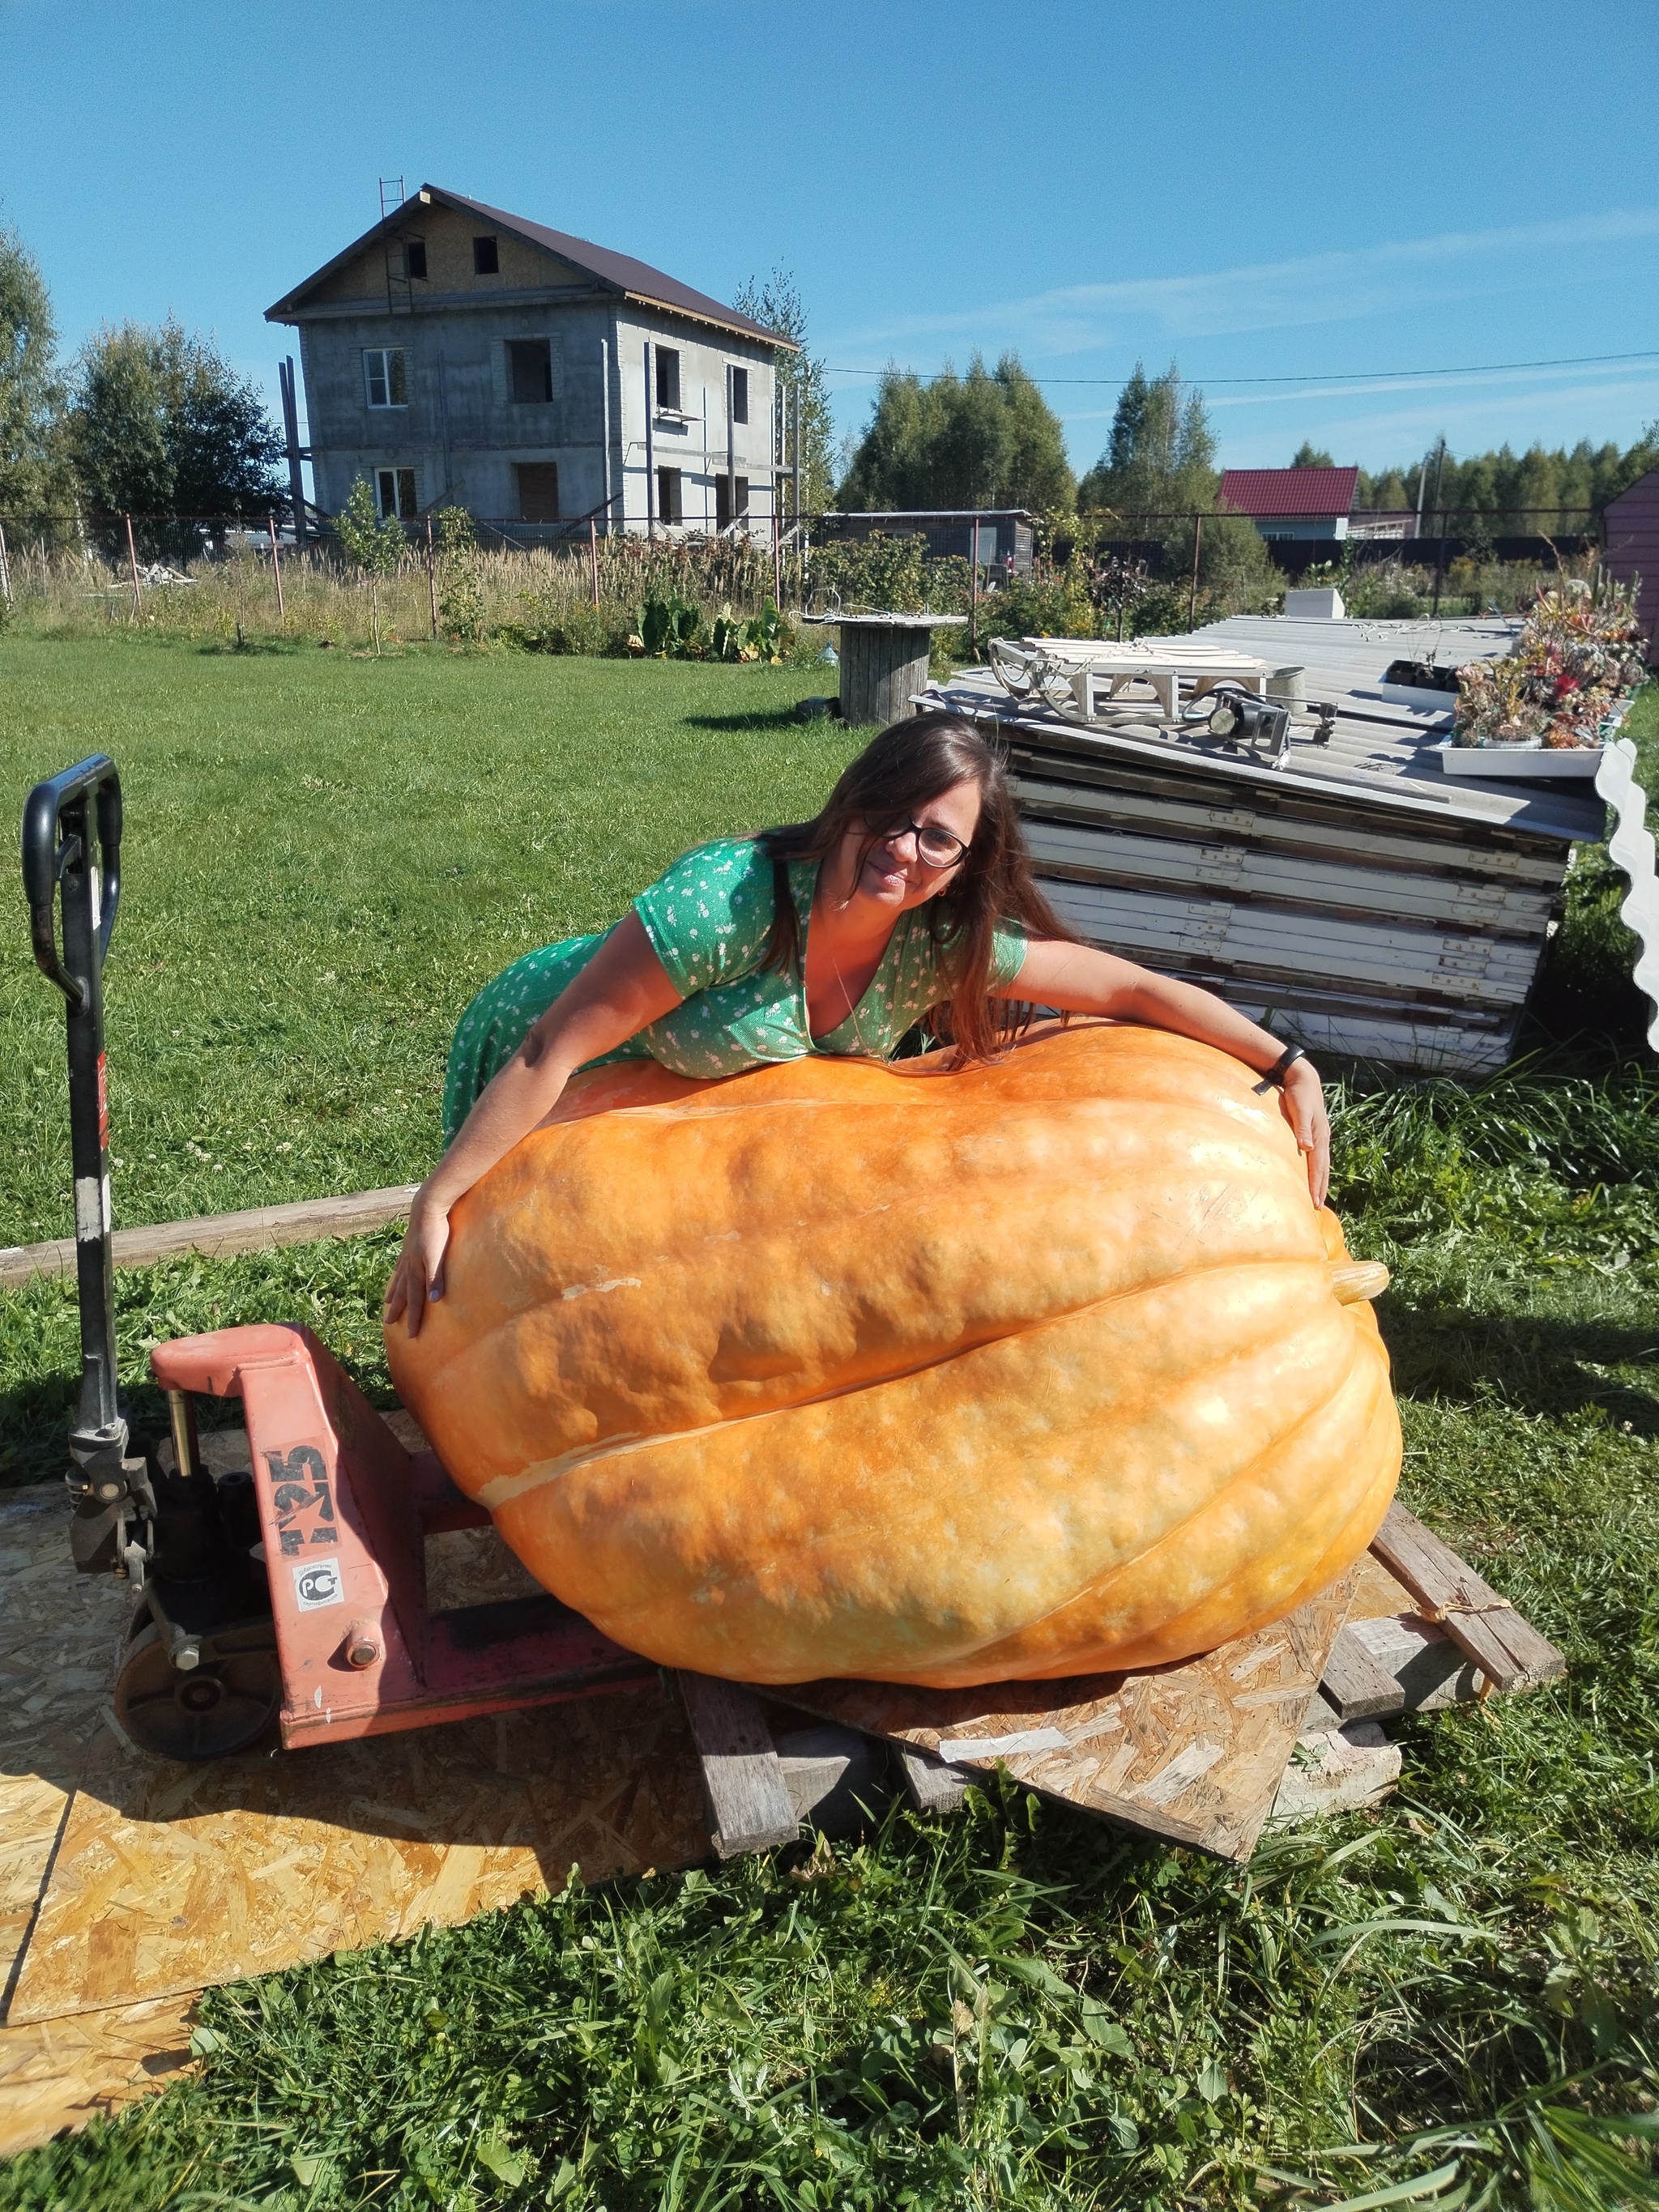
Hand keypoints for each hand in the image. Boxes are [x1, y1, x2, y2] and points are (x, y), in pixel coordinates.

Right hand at [383, 1188, 451, 1338]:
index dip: (414, 1319)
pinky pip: (400, 1265)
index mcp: (417, 1271)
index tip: (411, 1336)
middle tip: (390, 1324)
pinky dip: (397, 1274)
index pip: (416, 1300)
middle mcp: (409, 1265)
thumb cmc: (437, 1231)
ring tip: (388, 1304)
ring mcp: (407, 1255)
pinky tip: (397, 1273)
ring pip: (399, 1279)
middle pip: (403, 1293)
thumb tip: (433, 1300)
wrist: (428, 1206)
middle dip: (399, 1310)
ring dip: (394, 1294)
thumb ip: (436, 1278)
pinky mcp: (409, 1245)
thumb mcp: (438, 1256)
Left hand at [1277, 1058, 1329, 1207]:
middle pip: (1323, 1169)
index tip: (1314, 1202)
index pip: (1318, 1167)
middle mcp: (1322, 1139)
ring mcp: (1320, 1136)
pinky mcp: (1315, 1133)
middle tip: (1317, 1207)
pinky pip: (1318, 1157)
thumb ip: (1302, 1128)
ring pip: (1322, 1164)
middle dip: (1320, 1188)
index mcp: (1320, 1137)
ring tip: (1317, 1195)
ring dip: (1320, 1181)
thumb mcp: (1300, 1110)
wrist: (1302, 1078)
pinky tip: (1313, 1174)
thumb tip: (1307, 1148)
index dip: (1316, 1185)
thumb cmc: (1299, 1094)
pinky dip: (1317, 1170)